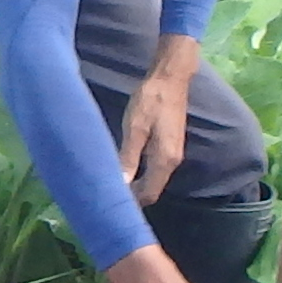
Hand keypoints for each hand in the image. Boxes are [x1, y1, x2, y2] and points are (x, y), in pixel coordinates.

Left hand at [113, 37, 202, 201]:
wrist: (171, 78)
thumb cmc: (151, 100)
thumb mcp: (135, 128)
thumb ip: (129, 157)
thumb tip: (121, 184)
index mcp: (164, 160)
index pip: (149, 193)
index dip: (132, 203)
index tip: (111, 204)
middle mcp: (173, 162)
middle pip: (153, 189)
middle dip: (133, 196)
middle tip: (107, 195)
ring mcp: (173, 153)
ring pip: (154, 179)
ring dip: (137, 184)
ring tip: (114, 183)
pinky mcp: (170, 145)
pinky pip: (155, 169)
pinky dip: (142, 173)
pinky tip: (126, 168)